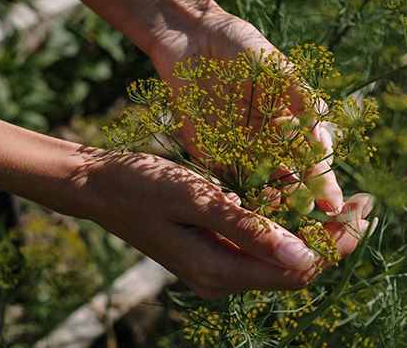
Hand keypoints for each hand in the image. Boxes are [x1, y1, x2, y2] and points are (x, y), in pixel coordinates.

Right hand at [66, 147, 373, 298]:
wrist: (100, 187)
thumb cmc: (141, 186)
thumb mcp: (196, 200)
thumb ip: (248, 230)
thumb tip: (304, 256)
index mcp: (217, 269)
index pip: (296, 269)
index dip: (336, 243)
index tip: (365, 211)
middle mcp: (219, 278)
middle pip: (292, 269)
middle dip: (331, 239)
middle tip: (362, 204)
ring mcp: (213, 268)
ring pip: (277, 259)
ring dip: (308, 234)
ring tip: (336, 203)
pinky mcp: (209, 253)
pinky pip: (256, 249)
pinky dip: (280, 230)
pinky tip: (292, 204)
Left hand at [148, 0, 342, 213]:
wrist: (193, 40)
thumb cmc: (240, 46)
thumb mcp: (276, 66)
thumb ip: (299, 97)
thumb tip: (321, 137)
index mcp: (288, 123)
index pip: (311, 158)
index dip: (322, 181)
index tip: (332, 204)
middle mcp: (265, 141)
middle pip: (286, 179)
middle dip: (296, 201)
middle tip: (304, 219)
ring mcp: (236, 149)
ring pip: (256, 186)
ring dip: (265, 203)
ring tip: (273, 214)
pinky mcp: (207, 151)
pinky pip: (220, 179)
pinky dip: (229, 195)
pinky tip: (239, 208)